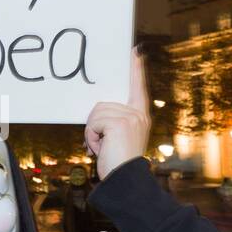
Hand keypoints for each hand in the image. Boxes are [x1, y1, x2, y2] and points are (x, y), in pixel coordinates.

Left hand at [84, 47, 150, 179]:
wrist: (125, 180)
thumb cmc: (119, 163)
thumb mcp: (120, 138)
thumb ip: (115, 122)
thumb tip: (98, 114)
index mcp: (140, 115)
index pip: (138, 87)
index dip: (136, 68)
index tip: (135, 50)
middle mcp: (138, 114)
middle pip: (102, 105)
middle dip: (94, 124)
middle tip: (100, 144)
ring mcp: (130, 117)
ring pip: (96, 113)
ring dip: (92, 133)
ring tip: (102, 148)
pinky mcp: (120, 122)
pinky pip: (93, 122)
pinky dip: (91, 137)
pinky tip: (101, 149)